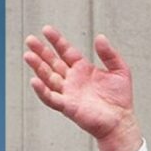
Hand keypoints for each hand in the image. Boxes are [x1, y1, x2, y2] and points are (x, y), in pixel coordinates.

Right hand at [23, 25, 142, 150]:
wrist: (121, 121)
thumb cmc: (120, 99)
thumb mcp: (120, 70)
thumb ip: (109, 54)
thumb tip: (100, 37)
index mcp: (82, 69)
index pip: (65, 51)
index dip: (56, 40)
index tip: (46, 30)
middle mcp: (72, 80)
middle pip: (52, 62)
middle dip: (41, 51)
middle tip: (30, 40)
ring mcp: (68, 93)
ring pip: (48, 77)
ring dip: (37, 67)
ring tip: (28, 55)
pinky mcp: (68, 107)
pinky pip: (51, 98)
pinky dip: (42, 91)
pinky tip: (34, 81)